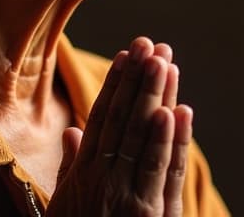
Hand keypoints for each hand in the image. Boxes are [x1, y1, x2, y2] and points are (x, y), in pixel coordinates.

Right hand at [46, 37, 191, 216]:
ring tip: (165, 63)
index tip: (127, 54)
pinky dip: (172, 141)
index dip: (115, 85)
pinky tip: (178, 111)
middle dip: (139, 80)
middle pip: (124, 120)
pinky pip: (162, 172)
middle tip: (151, 44)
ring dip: (156, 97)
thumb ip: (73, 166)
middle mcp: (103, 180)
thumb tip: (74, 131)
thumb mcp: (65, 205)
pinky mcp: (149, 216)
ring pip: (144, 138)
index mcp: (84, 174)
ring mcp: (126, 197)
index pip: (103, 119)